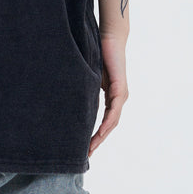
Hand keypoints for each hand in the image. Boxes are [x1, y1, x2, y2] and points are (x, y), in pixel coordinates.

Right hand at [87, 32, 128, 156]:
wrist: (110, 38)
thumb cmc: (100, 53)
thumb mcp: (90, 77)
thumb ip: (85, 89)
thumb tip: (71, 100)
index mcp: (112, 97)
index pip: (105, 121)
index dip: (96, 135)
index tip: (86, 148)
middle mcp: (119, 98)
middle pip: (110, 126)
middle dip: (98, 141)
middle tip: (87, 155)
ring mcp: (121, 94)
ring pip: (113, 121)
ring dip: (103, 136)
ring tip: (92, 148)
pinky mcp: (120, 88)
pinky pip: (114, 110)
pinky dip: (108, 122)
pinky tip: (101, 131)